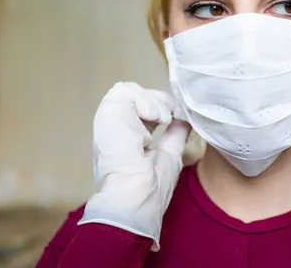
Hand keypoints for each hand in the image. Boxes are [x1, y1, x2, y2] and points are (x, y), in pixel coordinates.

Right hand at [78, 82, 190, 250]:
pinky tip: (157, 118)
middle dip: (159, 100)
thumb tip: (184, 117)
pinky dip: (145, 100)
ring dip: (152, 100)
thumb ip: (175, 134)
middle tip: (172, 116)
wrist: (135, 200)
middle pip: (135, 96)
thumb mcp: (169, 154)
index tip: (178, 116)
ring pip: (128, 90)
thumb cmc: (150, 188)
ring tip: (164, 119)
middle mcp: (114, 128)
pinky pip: (123, 91)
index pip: (140, 109)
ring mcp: (108, 121)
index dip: (160, 106)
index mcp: (125, 138)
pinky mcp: (106, 116)